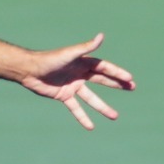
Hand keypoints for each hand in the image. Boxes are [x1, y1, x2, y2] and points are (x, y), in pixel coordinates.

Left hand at [17, 33, 135, 129]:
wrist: (30, 70)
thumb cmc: (50, 59)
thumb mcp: (70, 54)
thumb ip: (87, 47)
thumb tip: (102, 36)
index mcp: (83, 62)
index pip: (105, 68)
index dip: (117, 73)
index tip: (130, 79)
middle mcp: (80, 74)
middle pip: (102, 80)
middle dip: (117, 84)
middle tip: (132, 88)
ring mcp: (73, 86)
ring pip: (91, 99)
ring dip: (103, 107)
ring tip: (115, 116)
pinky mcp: (64, 96)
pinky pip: (76, 108)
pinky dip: (82, 117)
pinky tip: (91, 127)